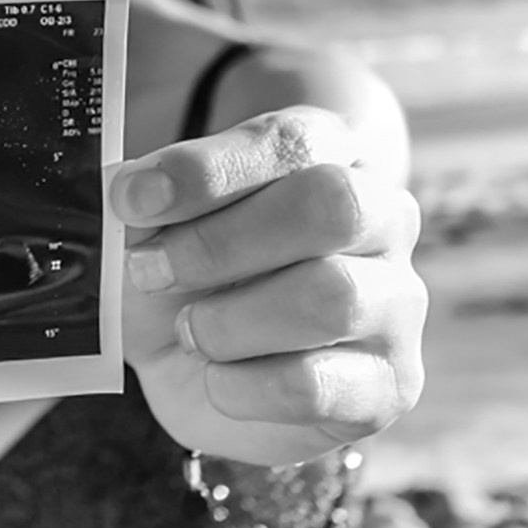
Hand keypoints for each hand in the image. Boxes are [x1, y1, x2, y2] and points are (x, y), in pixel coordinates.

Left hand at [111, 105, 426, 466]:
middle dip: (221, 243)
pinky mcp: (391, 383)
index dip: (207, 170)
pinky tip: (217, 378)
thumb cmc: (183, 275)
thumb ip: (148, 202)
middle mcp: (382, 217)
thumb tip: (135, 192)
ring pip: (332, 298)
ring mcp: (397, 302)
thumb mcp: (151, 229)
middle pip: (332, 206)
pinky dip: (243, 386)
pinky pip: (318, 385)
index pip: (292, 141)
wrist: (193, 367)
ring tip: (189, 331)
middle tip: (149, 270)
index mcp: (330, 153)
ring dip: (229, 321)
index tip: (131, 199)